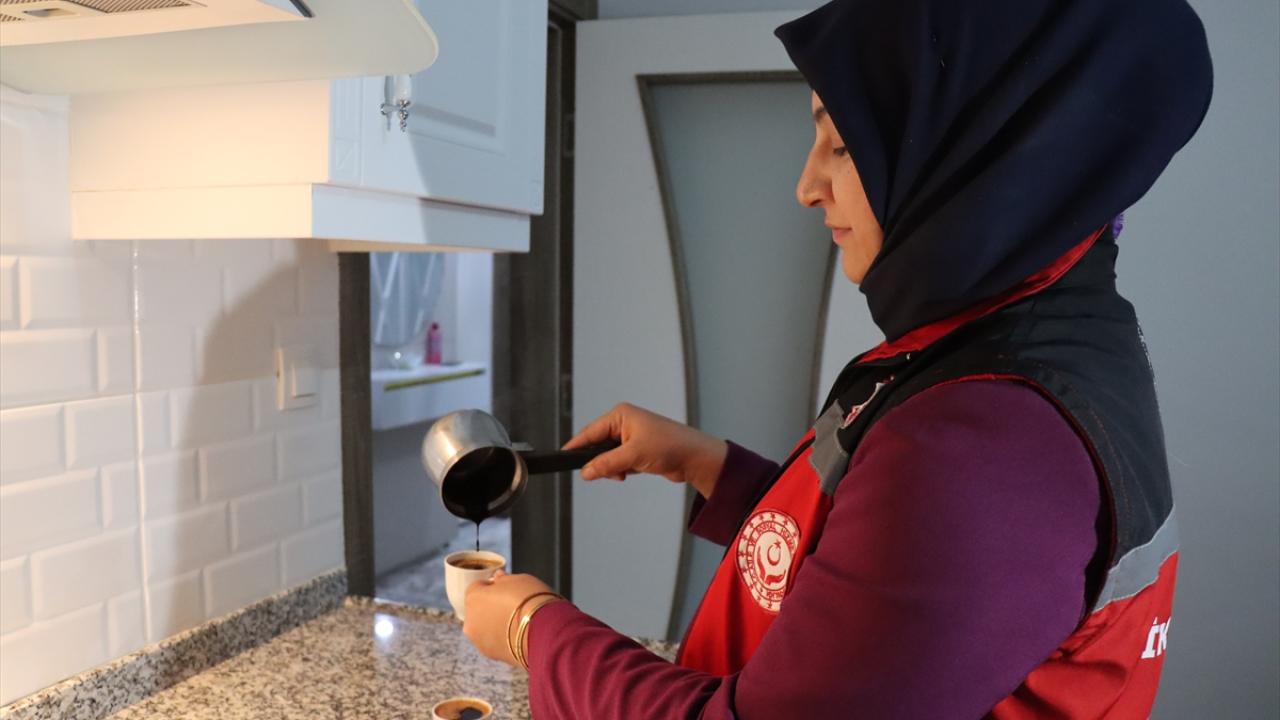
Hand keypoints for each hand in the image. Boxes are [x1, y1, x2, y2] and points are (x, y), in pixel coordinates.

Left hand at [462, 570, 560, 666]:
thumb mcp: (519, 580)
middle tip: (514, 605)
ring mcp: (479, 641)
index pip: (477, 587)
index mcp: (473, 597)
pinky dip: (503, 638)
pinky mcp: (492, 655)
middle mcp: (470, 620)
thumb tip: (499, 578)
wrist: (545, 632)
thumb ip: (503, 579)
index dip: (493, 586)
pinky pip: (494, 641)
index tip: (506, 588)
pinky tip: (520, 634)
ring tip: (519, 621)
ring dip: (496, 623)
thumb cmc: (532, 601)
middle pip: (479, 609)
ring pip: (485, 627)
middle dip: (492, 606)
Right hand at [564, 402, 727, 498]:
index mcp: (621, 415)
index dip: (577, 446)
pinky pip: (619, 462)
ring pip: (608, 457)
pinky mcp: (638, 450)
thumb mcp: (633, 455)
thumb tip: (586, 471)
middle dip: (600, 461)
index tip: (563, 457)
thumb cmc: (670, 445)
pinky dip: (622, 470)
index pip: (590, 431)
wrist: (695, 458)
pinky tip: (631, 473)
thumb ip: (606, 464)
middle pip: (598, 445)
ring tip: (625, 472)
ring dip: (613, 468)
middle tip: (604, 472)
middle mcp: (625, 423)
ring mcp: (631, 437)